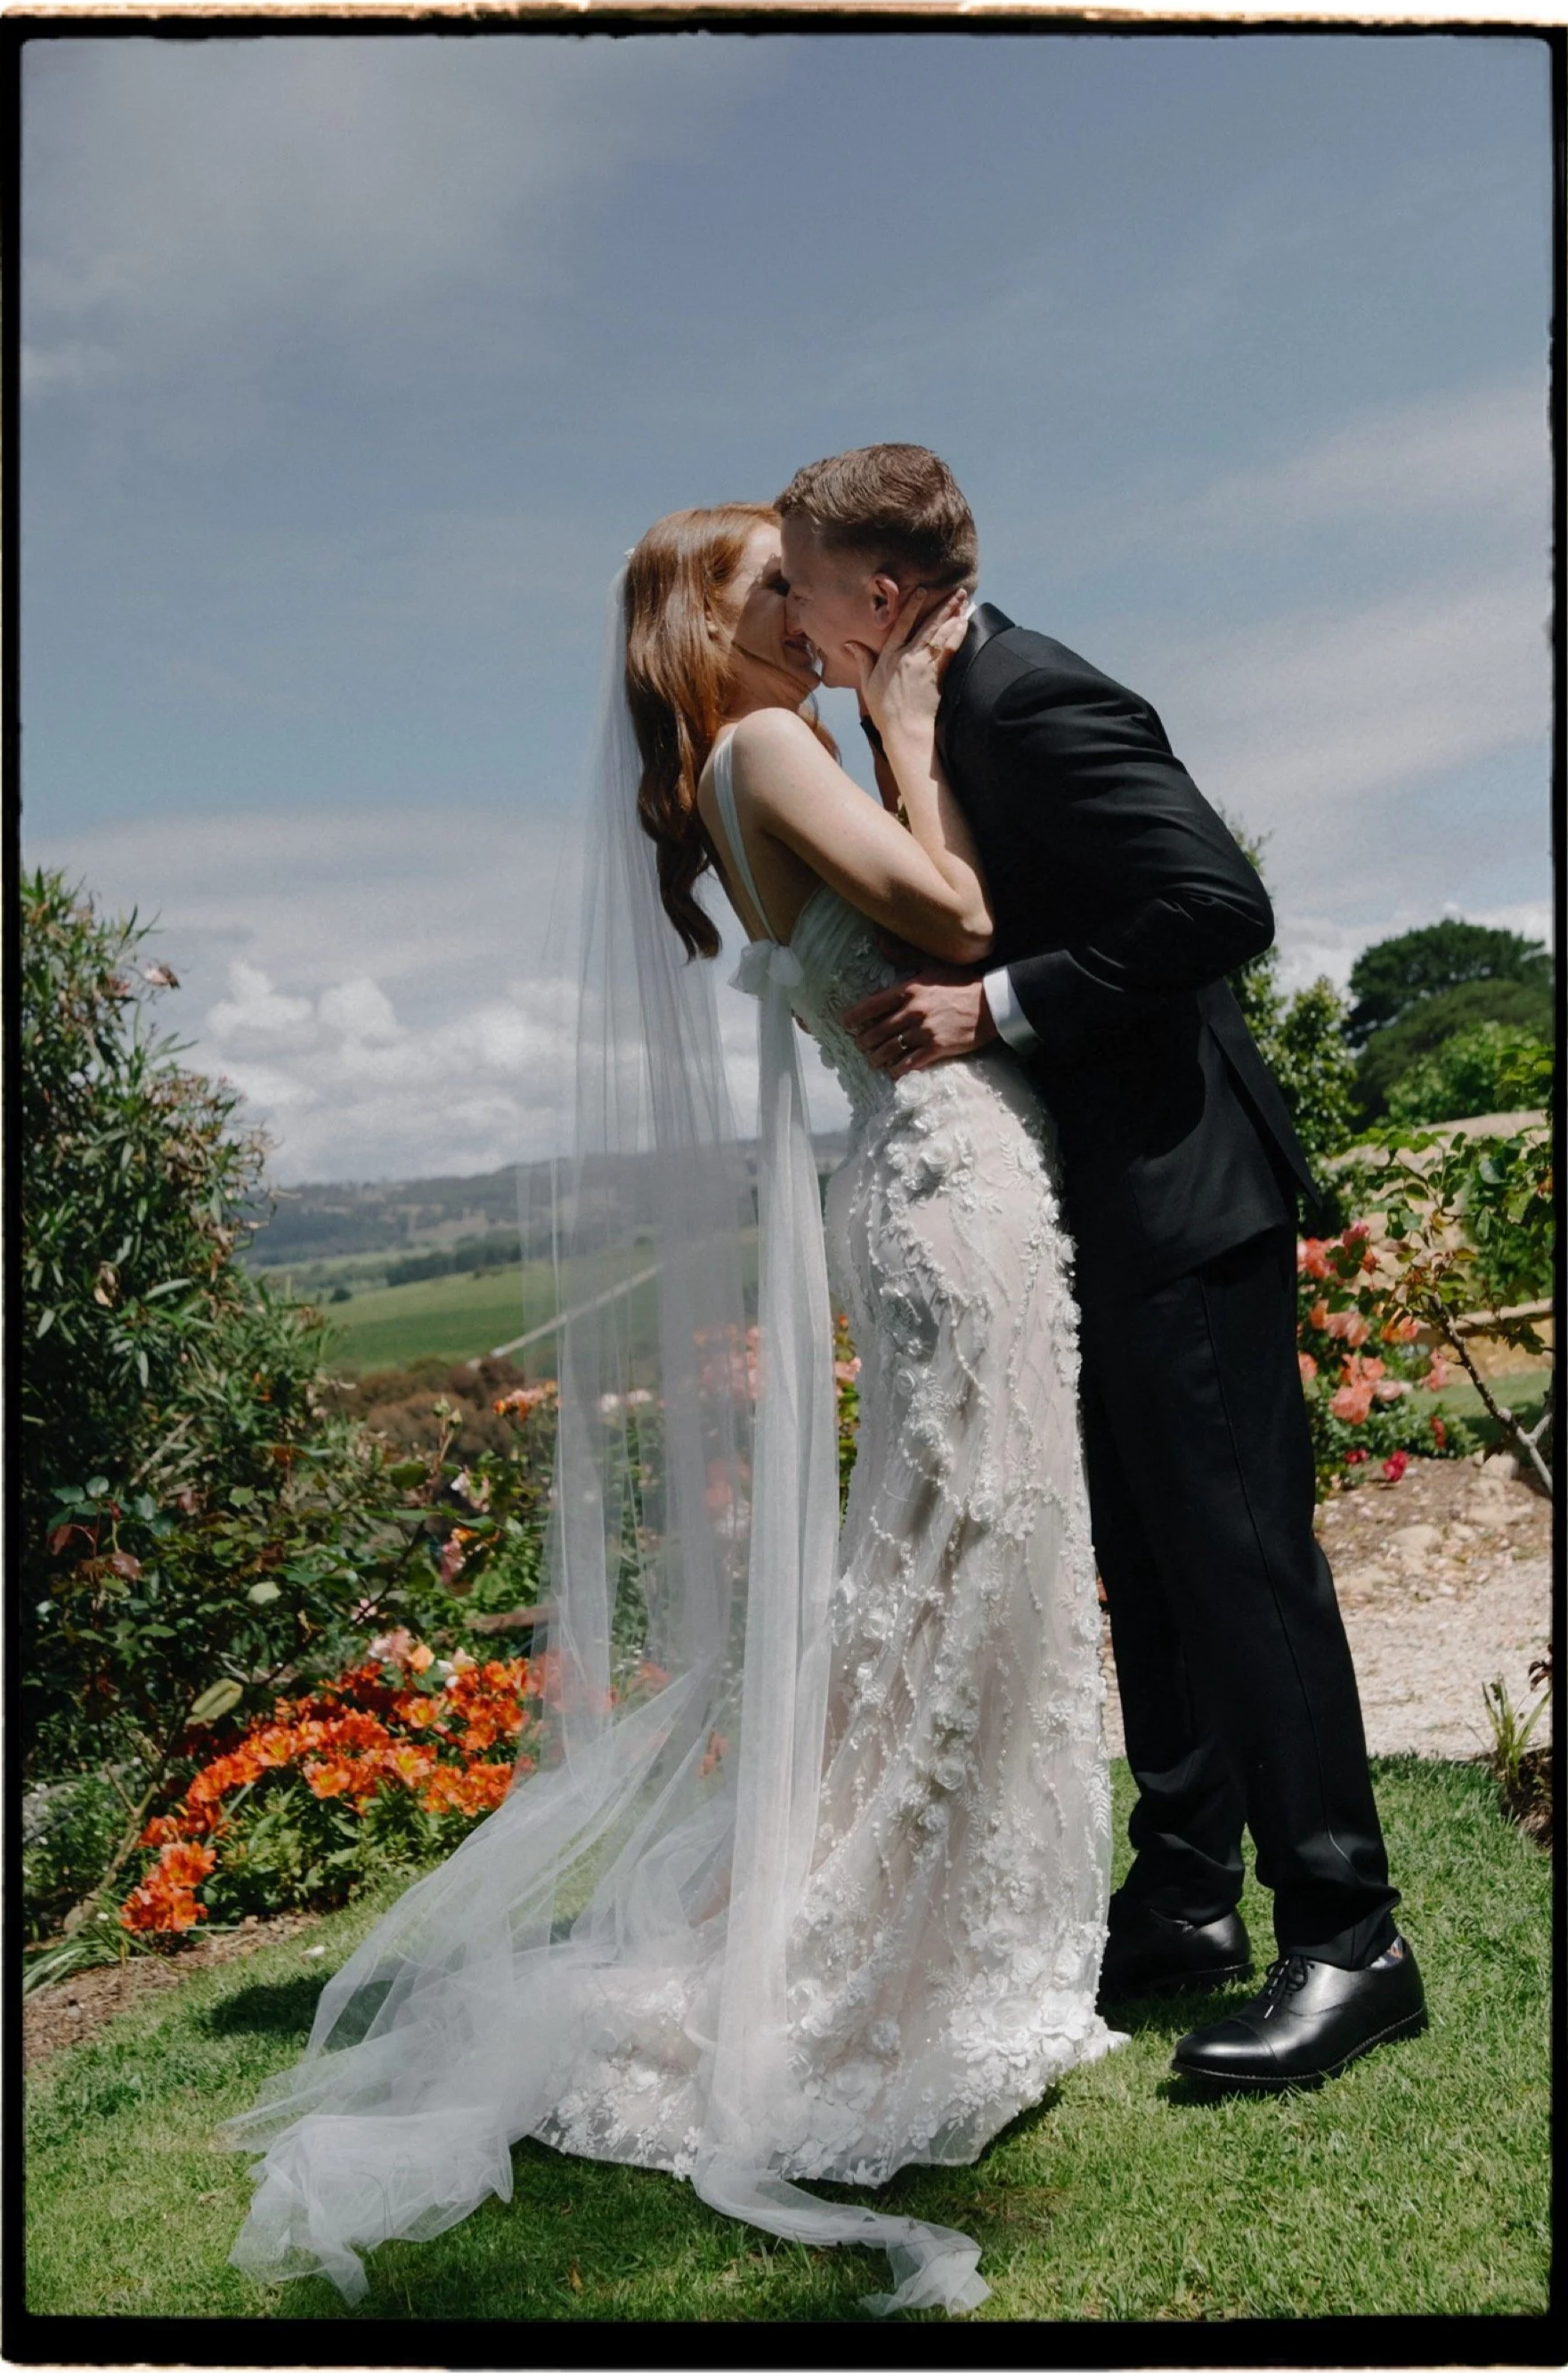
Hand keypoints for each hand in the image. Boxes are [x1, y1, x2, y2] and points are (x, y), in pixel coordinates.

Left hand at [842, 971, 997, 1077]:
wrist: (992, 1004)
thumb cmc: (962, 983)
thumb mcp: (932, 964)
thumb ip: (904, 956)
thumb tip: (880, 941)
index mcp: (909, 990)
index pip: (873, 1004)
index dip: (855, 1016)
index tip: (845, 1023)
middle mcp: (913, 1011)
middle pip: (878, 1030)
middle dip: (864, 1040)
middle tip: (858, 1045)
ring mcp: (924, 1031)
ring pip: (890, 1049)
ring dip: (876, 1057)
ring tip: (871, 1061)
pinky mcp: (937, 1048)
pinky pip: (909, 1063)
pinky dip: (897, 1070)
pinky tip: (891, 1072)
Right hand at [848, 588, 968, 747]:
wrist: (905, 730)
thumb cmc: (884, 710)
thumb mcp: (867, 684)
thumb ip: (862, 660)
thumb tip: (850, 643)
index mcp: (890, 656)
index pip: (902, 625)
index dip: (913, 606)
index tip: (923, 591)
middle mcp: (908, 656)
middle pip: (929, 626)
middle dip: (944, 606)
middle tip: (958, 591)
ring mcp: (925, 665)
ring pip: (942, 634)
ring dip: (954, 616)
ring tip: (964, 601)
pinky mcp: (937, 675)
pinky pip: (950, 650)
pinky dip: (958, 635)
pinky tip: (964, 624)